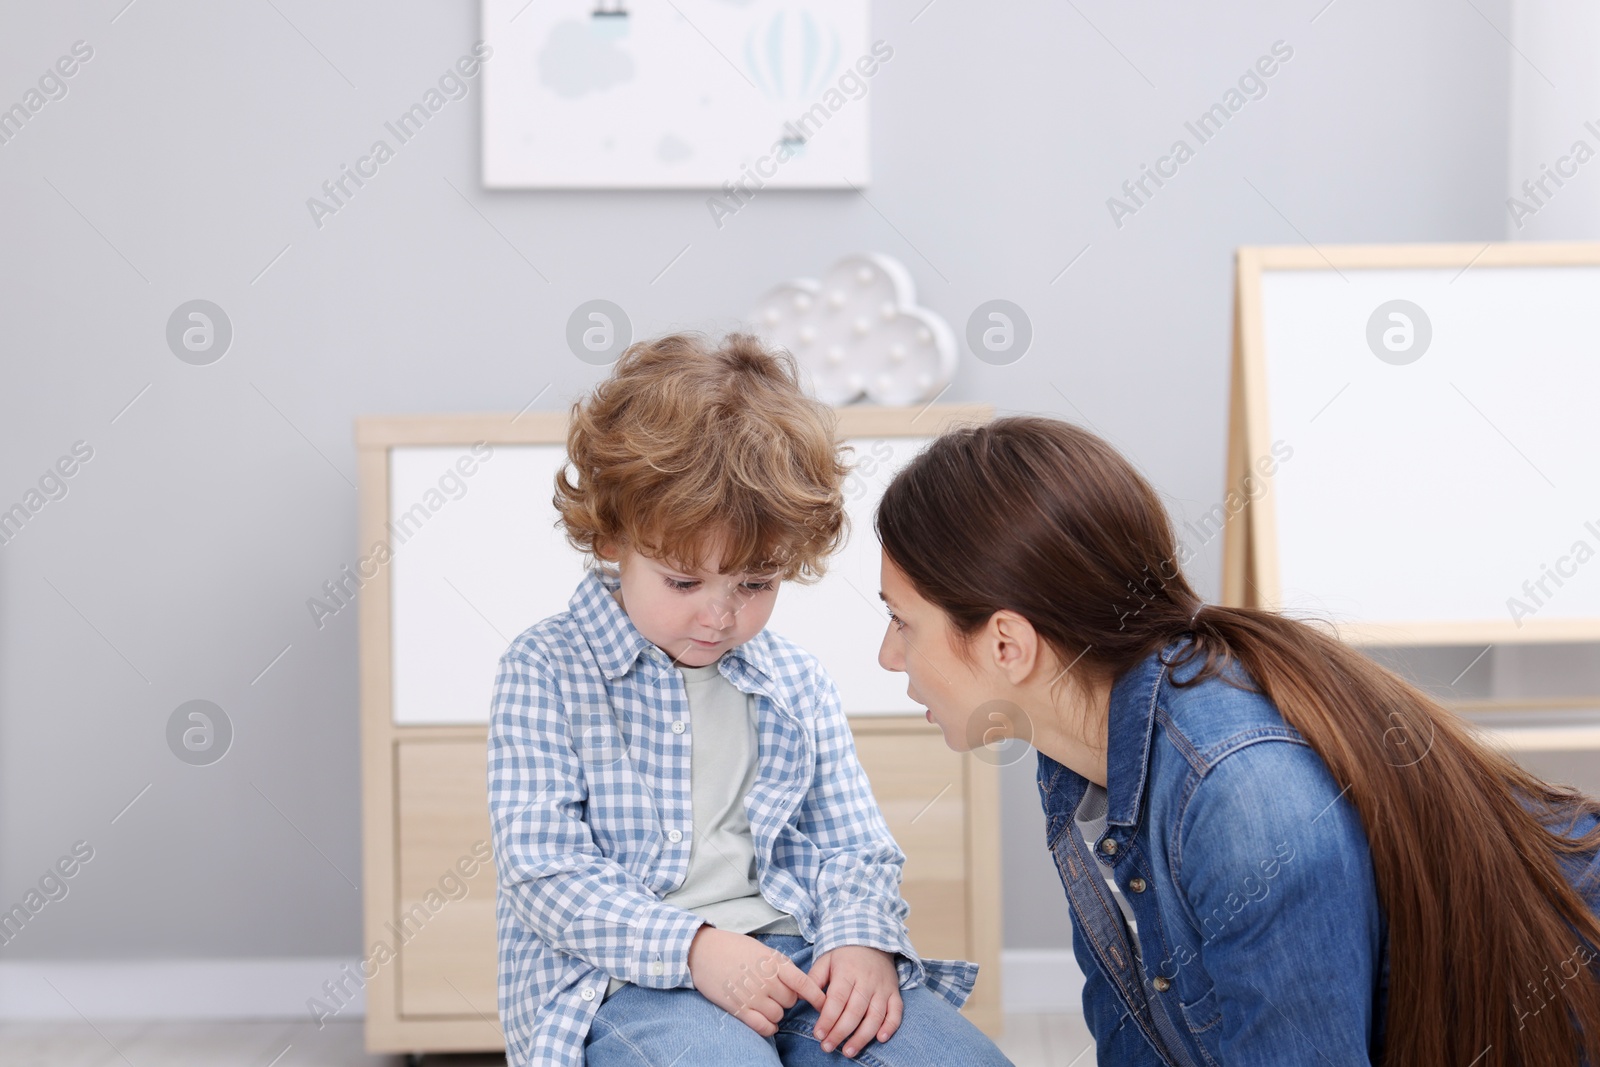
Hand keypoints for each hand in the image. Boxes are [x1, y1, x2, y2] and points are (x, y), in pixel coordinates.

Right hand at [687, 925, 826, 1037]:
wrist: (702, 951)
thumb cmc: (733, 948)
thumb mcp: (761, 949)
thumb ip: (780, 965)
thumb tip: (799, 982)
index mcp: (773, 962)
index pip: (803, 982)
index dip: (817, 996)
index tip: (826, 1004)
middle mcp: (766, 980)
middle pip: (791, 1001)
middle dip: (787, 1000)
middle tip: (775, 993)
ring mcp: (752, 996)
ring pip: (778, 1015)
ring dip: (776, 1013)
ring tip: (765, 1003)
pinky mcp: (739, 1009)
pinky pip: (764, 1027)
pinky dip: (769, 1028)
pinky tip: (766, 1023)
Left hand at [807, 945, 902, 1057]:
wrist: (872, 938)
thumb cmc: (844, 954)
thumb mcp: (826, 959)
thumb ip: (814, 979)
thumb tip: (803, 999)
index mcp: (847, 971)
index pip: (837, 999)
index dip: (828, 1018)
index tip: (818, 1034)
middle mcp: (867, 981)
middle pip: (855, 1011)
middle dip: (840, 1032)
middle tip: (827, 1047)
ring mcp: (882, 988)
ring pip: (875, 1016)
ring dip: (862, 1037)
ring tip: (848, 1051)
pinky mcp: (894, 992)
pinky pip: (896, 1011)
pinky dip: (891, 1026)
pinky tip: (880, 1038)